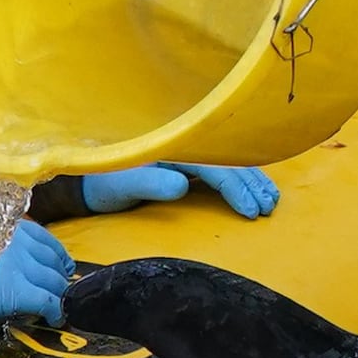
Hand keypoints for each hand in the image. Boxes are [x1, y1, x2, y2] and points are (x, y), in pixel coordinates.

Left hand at [73, 163, 283, 219]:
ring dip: (253, 179)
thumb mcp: (121, 186)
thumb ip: (150, 184)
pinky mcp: (186, 162)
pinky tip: (255, 187)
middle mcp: (184, 146)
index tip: (251, 211)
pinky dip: (243, 177)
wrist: (86, 182)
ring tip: (271, 200)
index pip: (217, 166)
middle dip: (253, 183)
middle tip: (269, 208)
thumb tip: (184, 185)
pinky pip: (222, 166)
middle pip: (230, 161)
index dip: (237, 188)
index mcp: (173, 146)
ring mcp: (187, 153)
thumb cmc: (102, 185)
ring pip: (230, 161)